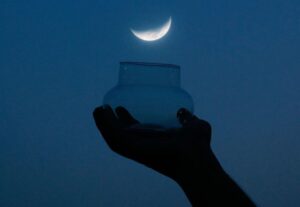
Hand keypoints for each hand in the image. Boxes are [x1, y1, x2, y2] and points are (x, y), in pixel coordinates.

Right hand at [93, 105, 220, 181]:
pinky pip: (112, 135)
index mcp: (154, 141)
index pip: (136, 130)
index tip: (120, 108)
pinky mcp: (131, 147)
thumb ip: (187, 118)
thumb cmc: (198, 145)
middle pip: (121, 133)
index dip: (126, 119)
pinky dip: (104, 124)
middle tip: (105, 107)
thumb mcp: (193, 125)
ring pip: (113, 135)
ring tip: (99, 109)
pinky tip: (100, 112)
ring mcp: (136, 147)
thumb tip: (182, 111)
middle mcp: (143, 145)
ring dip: (104, 122)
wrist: (195, 156)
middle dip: (111, 122)